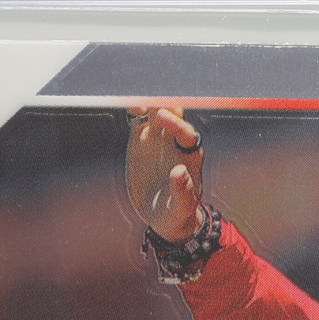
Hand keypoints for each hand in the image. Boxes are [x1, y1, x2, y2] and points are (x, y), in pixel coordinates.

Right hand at [125, 106, 204, 241]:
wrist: (165, 217)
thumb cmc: (178, 214)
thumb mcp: (181, 209)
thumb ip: (183, 192)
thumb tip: (180, 171)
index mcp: (189, 157)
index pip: (186, 134)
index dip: (176, 124)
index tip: (161, 117)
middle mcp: (175, 143)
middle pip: (175, 117)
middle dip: (164, 106)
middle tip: (148, 102)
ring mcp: (159, 139)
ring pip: (156, 113)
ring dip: (149, 103)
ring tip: (136, 102)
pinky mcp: (141, 140)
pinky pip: (139, 120)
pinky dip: (135, 110)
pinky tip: (129, 105)